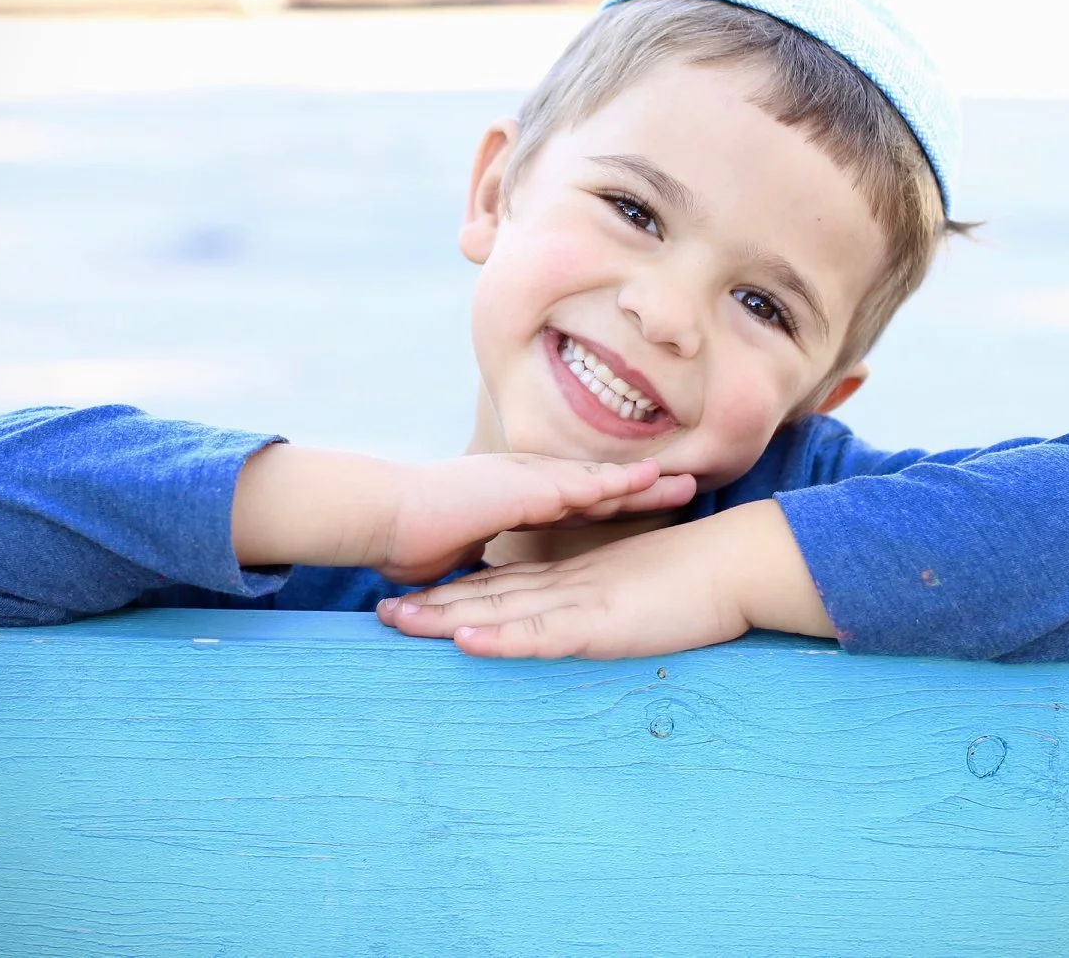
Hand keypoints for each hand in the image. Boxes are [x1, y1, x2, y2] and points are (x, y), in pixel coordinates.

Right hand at [374, 454, 696, 584]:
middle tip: (689, 483)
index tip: (648, 502)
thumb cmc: (408, 536)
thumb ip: (484, 567)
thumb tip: (490, 585)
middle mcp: (527, 485)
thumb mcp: (460, 558)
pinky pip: (576, 487)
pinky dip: (611, 485)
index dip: (612, 504)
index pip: (576, 504)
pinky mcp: (518, 491)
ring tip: (685, 482)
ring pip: (598, 482)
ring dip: (642, 484)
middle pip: (598, 489)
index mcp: (514, 500)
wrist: (380, 513)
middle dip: (644, 489)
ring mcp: (525, 483)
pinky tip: (643, 484)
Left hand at [376, 500, 835, 658]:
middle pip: (490, 594)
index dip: (460, 594)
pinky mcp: (600, 622)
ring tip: (397, 622)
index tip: (417, 601)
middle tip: (381, 612)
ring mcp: (581, 601)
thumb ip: (607, 603)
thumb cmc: (697, 582)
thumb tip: (589, 621)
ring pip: (502, 610)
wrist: (737, 563)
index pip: (508, 586)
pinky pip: (543, 633)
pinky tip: (466, 642)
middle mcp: (568, 585)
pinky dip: (502, 638)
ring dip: (447, 618)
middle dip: (434, 605)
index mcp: (576, 580)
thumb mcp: (636, 594)